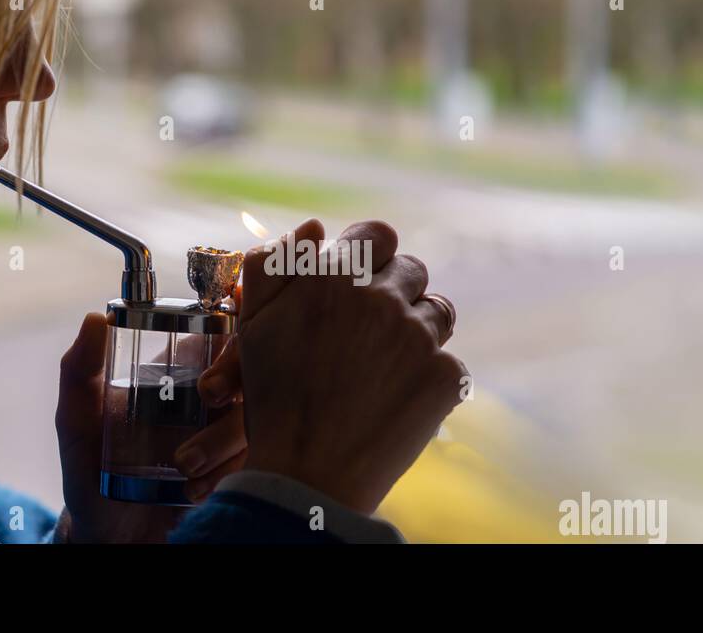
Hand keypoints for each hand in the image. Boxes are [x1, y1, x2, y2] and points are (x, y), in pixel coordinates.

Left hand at [54, 312, 246, 542]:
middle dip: (236, 380)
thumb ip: (78, 372)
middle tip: (209, 398)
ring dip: (225, 439)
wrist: (108, 531)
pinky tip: (194, 490)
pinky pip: (253, 460)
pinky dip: (226, 472)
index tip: (214, 356)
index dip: (230, 340)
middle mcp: (211, 400)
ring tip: (184, 466)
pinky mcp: (236, 470)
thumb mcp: (77, 419)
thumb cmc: (90, 469)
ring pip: (254, 417)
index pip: (222, 338)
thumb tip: (95, 319)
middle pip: (250, 372)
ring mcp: (226, 435)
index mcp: (181, 375)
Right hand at [200, 219, 465, 514]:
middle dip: (393, 292)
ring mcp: (419, 337)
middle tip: (370, 331)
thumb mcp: (253, 327)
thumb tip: (311, 225)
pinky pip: (449, 360)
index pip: (377, 233)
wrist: (308, 477)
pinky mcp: (446, 376)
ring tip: (386, 364)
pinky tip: (398, 398)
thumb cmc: (274, 401)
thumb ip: (273, 266)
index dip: (371, 253)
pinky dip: (429, 377)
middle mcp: (381, 297)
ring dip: (418, 328)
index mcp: (334, 276)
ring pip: (437, 310)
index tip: (363, 278)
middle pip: (411, 269)